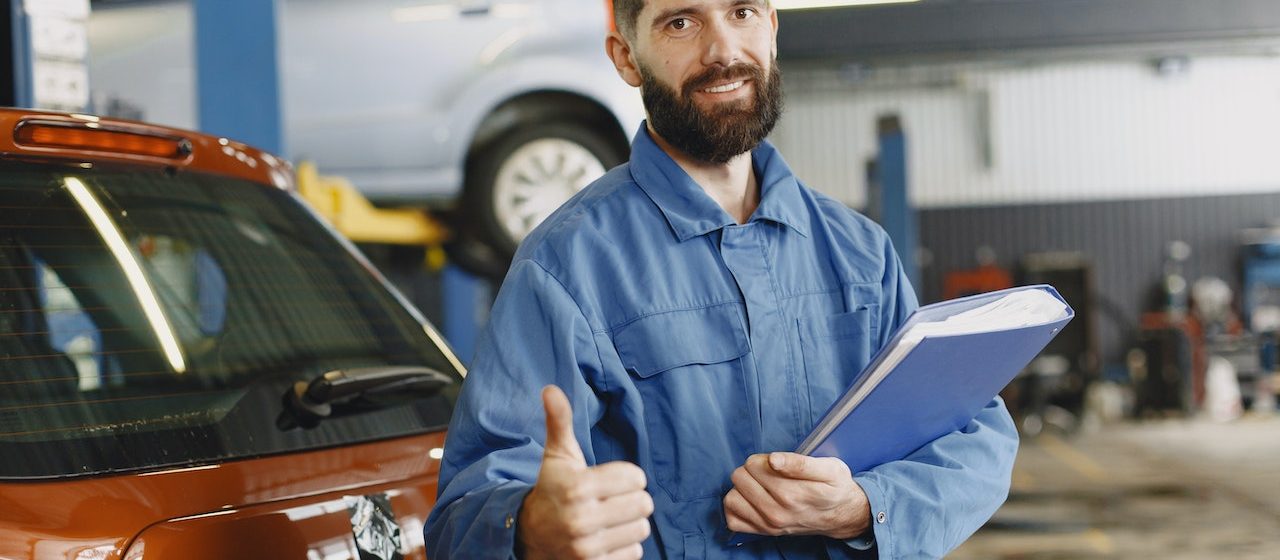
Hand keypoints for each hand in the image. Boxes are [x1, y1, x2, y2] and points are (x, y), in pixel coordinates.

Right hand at [517, 386, 653, 559]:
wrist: (529, 536)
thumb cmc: (552, 489)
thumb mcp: (557, 456)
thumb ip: (559, 421)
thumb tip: (550, 389)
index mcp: (577, 487)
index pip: (636, 477)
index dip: (628, 476)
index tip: (610, 480)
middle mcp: (581, 519)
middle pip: (644, 504)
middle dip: (632, 499)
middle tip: (613, 500)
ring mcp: (588, 547)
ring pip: (642, 529)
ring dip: (630, 523)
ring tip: (610, 519)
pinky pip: (635, 552)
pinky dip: (626, 545)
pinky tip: (607, 538)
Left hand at [723, 452, 870, 539]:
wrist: (842, 516)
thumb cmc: (835, 488)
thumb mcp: (829, 468)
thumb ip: (800, 463)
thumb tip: (773, 459)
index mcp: (792, 494)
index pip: (754, 465)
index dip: (764, 458)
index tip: (777, 463)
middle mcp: (777, 512)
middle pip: (740, 477)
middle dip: (752, 470)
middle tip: (770, 473)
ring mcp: (768, 524)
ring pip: (732, 497)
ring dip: (742, 488)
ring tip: (760, 486)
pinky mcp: (763, 532)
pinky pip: (732, 519)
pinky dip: (738, 507)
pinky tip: (751, 500)